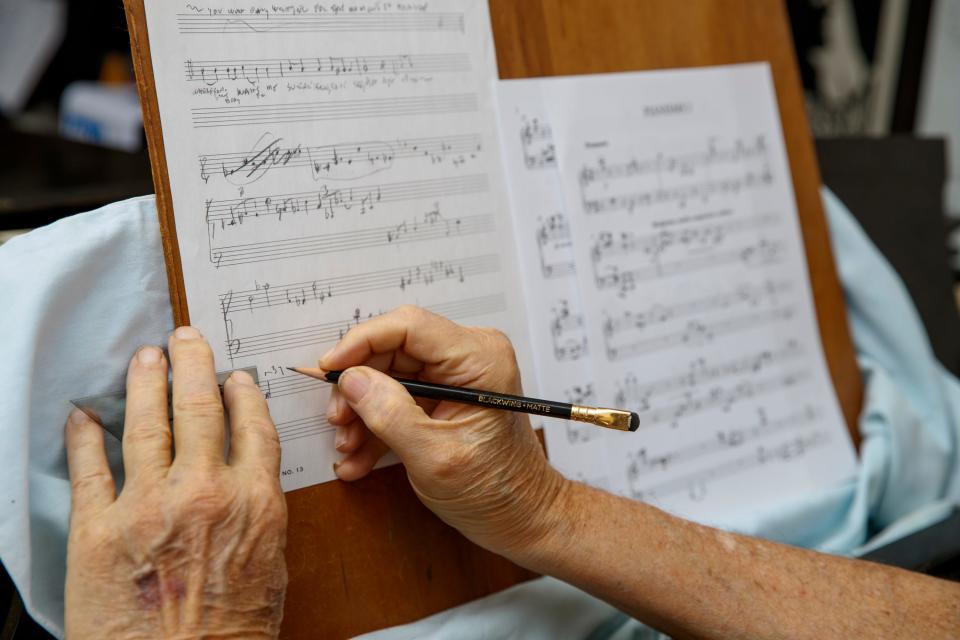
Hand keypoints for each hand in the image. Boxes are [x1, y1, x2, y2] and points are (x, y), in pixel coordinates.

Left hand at [64, 327, 286, 638]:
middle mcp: (202, 491)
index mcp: (253, 501)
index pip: (250, 425)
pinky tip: (84, 416)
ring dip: (145, 382)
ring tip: (145, 358)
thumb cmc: (230, 635)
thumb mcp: (270, 569)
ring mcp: (146, 505)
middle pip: (199, 407)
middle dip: (193, 365)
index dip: (242, 393)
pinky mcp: (97, 528)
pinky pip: (89, 467)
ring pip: (146, 422)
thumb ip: (259, 515)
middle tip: (186, 341)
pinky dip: (84, 436)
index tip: (235, 377)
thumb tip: (247, 480)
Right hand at [322, 306, 568, 561]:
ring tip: (347, 448)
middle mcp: (469, 356)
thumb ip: (389, 414)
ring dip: (362, 411)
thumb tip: (350, 379)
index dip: (361, 341)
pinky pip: (398, 396)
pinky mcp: (444, 394)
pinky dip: (376, 424)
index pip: (409, 326)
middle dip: (358, 386)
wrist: (521, 517)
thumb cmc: (495, 491)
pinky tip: (358, 458)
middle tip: (337, 420)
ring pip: (389, 374)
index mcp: (479, 359)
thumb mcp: (434, 456)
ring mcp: (456, 375)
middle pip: (393, 349)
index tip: (329, 367)